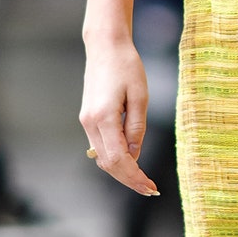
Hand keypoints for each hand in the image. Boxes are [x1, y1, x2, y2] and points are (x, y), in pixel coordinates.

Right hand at [79, 37, 158, 195]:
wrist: (105, 47)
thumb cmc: (126, 66)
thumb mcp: (140, 96)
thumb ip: (137, 128)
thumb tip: (135, 155)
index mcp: (104, 117)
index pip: (118, 159)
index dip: (134, 177)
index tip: (150, 186)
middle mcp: (90, 123)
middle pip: (108, 164)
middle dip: (129, 180)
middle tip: (150, 189)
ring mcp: (86, 121)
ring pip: (102, 158)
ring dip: (122, 171)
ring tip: (143, 179)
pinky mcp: (88, 118)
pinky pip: (100, 146)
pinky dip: (115, 158)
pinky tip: (131, 161)